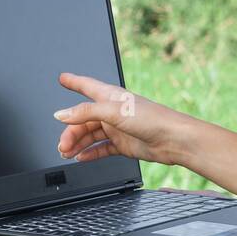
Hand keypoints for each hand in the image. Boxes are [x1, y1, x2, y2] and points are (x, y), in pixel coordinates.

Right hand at [54, 72, 193, 165]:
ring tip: (67, 153)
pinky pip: (101, 148)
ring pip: (90, 135)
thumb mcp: (114, 111)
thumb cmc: (152, 119)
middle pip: (84, 120)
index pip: (87, 86)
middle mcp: (113, 112)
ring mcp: (118, 128)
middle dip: (70, 132)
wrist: (174, 140)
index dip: (74, 81)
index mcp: (111, 97)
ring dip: (77, 144)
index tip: (63, 78)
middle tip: (62, 145)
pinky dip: (90, 153)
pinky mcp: (123, 144)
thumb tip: (62, 114)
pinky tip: (81, 157)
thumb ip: (86, 113)